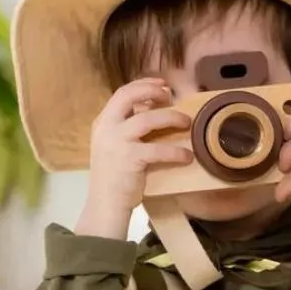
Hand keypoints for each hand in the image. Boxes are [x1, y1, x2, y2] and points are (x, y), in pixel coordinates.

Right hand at [76, 79, 192, 239]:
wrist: (106, 204)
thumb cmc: (114, 178)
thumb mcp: (115, 147)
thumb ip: (127, 129)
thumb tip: (151, 112)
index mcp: (103, 123)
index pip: (122, 94)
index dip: (143, 86)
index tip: (161, 85)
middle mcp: (107, 128)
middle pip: (129, 96)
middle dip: (152, 91)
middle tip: (171, 96)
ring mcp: (117, 142)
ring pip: (147, 119)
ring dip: (170, 117)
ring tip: (187, 122)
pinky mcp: (130, 158)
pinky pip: (158, 149)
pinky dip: (176, 152)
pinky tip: (187, 156)